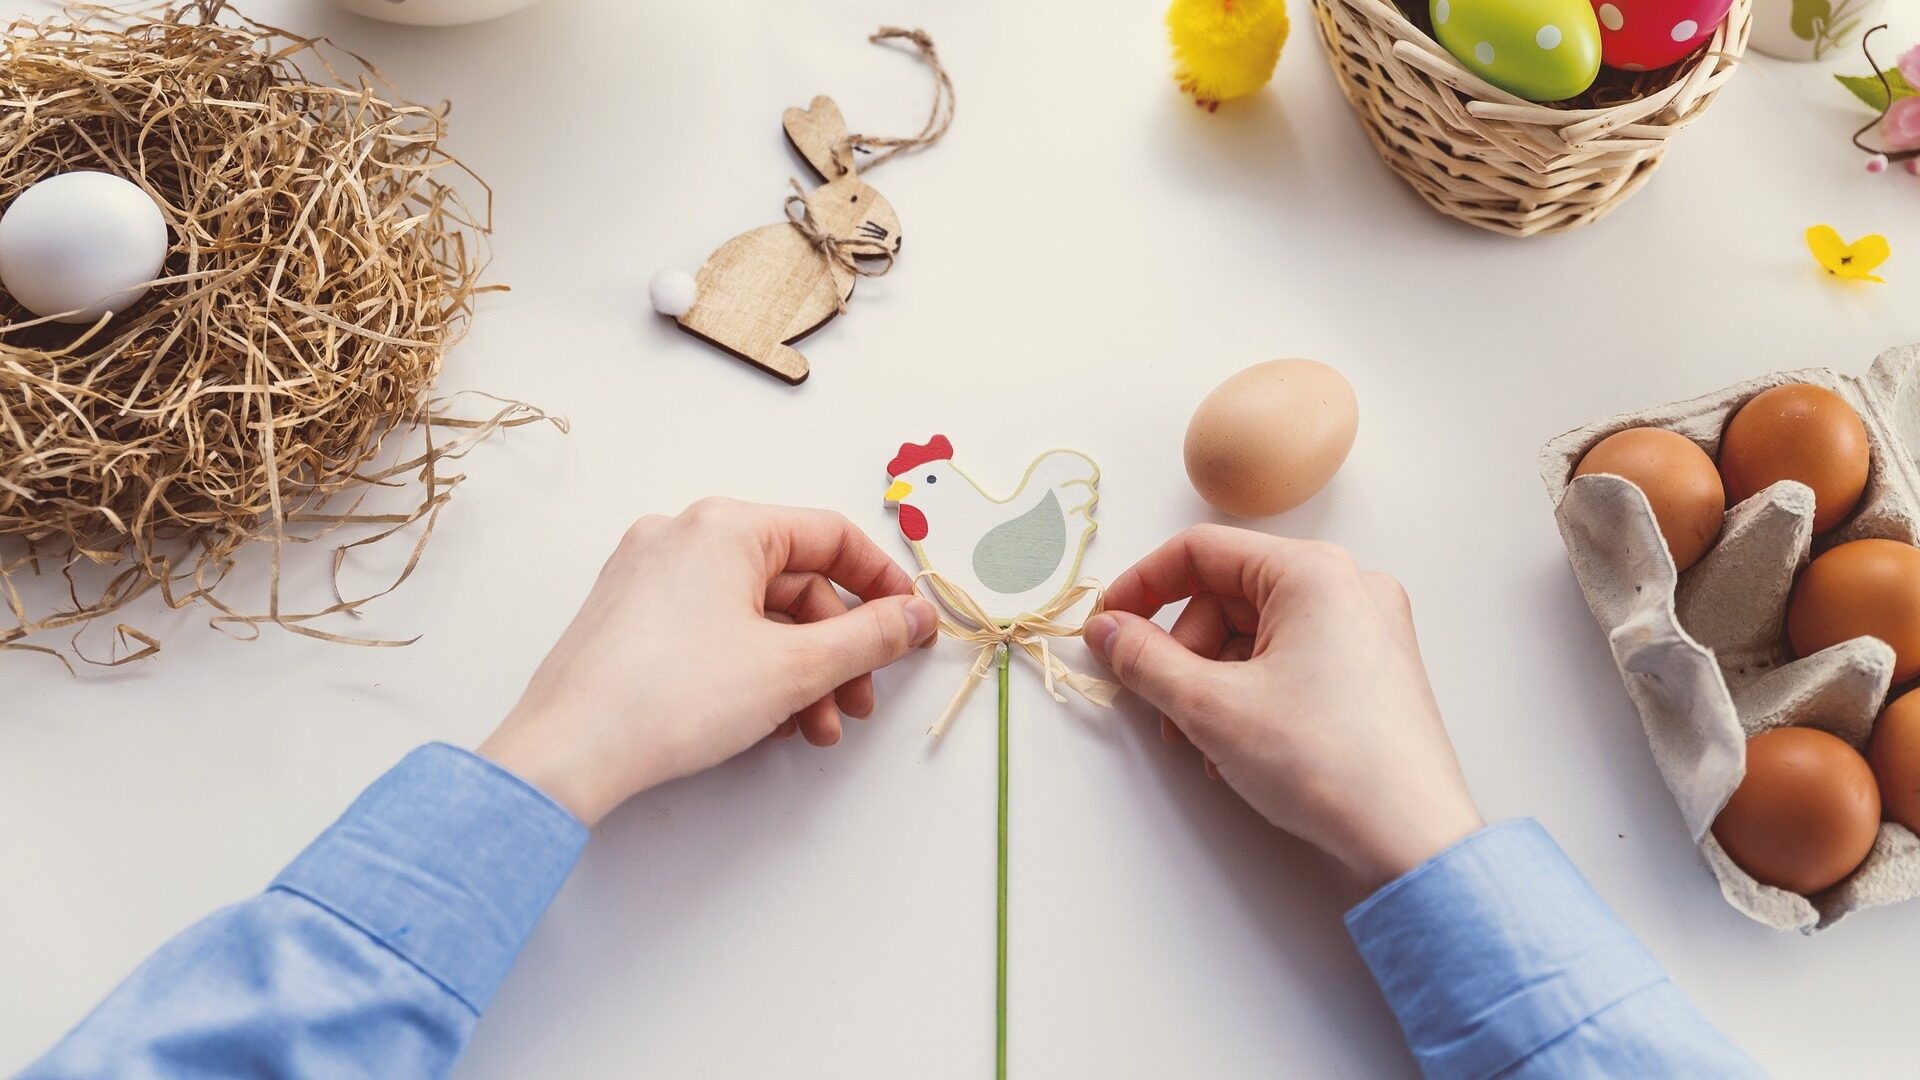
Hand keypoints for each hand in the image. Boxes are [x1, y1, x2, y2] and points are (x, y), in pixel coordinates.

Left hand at [479, 499, 936, 826]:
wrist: (569, 753)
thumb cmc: (671, 698)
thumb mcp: (795, 668)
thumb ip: (869, 637)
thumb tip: (915, 617)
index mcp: (725, 526)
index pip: (831, 536)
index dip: (882, 584)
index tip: (909, 627)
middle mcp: (682, 536)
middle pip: (793, 582)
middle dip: (836, 651)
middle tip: (859, 702)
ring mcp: (649, 576)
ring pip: (754, 615)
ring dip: (798, 672)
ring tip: (814, 730)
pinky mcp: (629, 617)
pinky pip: (713, 630)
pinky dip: (751, 670)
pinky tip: (768, 722)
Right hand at [1083, 526, 1481, 890]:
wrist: (1410, 839)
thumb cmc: (1324, 762)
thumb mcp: (1210, 706)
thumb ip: (1144, 659)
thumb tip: (1106, 630)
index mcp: (1314, 572)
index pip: (1201, 551)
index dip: (1142, 586)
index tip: (1107, 625)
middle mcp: (1348, 587)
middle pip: (1228, 596)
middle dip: (1183, 653)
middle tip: (1164, 707)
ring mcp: (1368, 630)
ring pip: (1257, 635)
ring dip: (1213, 683)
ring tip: (1204, 744)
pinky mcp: (1375, 672)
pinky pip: (1292, 661)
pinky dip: (1253, 695)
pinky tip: (1240, 749)